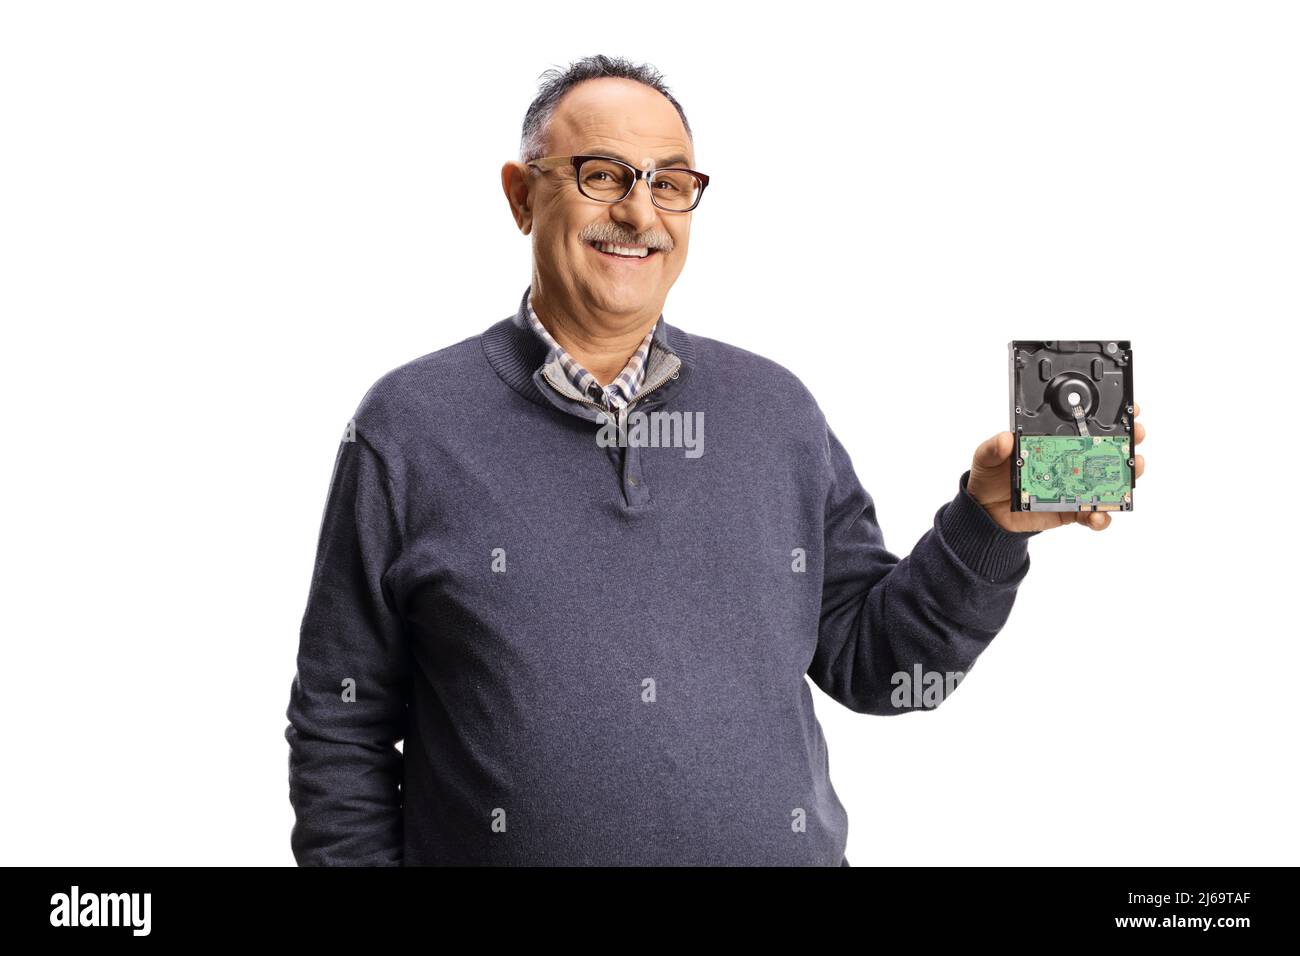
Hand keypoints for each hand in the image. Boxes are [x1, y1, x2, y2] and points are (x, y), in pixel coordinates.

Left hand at [966, 403, 1145, 532]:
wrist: (985, 511)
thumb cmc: (990, 476)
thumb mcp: (986, 457)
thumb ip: (993, 448)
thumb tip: (1005, 439)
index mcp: (1053, 442)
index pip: (1084, 425)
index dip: (1109, 416)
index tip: (1127, 408)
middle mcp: (1070, 462)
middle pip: (1106, 450)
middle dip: (1127, 441)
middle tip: (1136, 436)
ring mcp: (1074, 486)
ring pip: (1108, 482)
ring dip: (1125, 477)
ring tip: (1131, 472)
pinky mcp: (1071, 510)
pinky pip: (1092, 515)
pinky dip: (1100, 517)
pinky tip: (1099, 516)